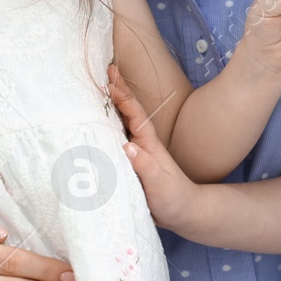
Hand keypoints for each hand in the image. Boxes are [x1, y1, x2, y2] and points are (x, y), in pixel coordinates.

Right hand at [108, 63, 201, 231]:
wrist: (183, 212)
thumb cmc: (172, 198)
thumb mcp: (159, 184)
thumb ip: (145, 166)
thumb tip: (127, 146)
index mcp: (148, 143)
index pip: (135, 115)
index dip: (123, 98)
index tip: (111, 82)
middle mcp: (142, 143)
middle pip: (127, 112)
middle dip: (118, 90)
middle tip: (106, 68)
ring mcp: (136, 151)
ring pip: (121, 123)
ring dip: (111, 105)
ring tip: (99, 86)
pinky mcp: (131, 162)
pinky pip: (115, 138)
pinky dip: (107, 125)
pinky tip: (97, 122)